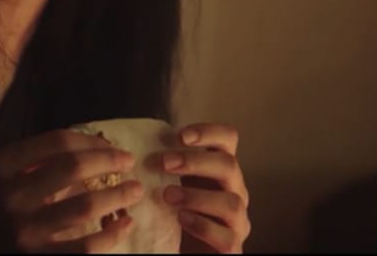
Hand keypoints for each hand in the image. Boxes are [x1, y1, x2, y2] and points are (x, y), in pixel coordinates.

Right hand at [0, 129, 144, 252]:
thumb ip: (30, 159)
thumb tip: (88, 145)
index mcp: (0, 166)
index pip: (56, 142)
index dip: (90, 140)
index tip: (110, 142)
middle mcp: (11, 196)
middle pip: (73, 168)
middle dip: (109, 161)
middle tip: (129, 161)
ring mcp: (25, 231)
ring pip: (84, 207)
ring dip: (118, 195)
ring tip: (135, 191)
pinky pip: (85, 247)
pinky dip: (111, 235)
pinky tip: (124, 226)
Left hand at [158, 123, 250, 253]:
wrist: (182, 249)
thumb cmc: (176, 213)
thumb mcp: (172, 184)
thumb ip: (166, 166)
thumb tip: (140, 144)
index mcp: (221, 170)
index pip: (228, 140)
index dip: (209, 132)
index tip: (181, 135)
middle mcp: (235, 191)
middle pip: (229, 166)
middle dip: (196, 161)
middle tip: (164, 163)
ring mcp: (237, 221)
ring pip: (232, 202)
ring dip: (197, 196)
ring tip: (168, 195)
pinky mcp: (232, 248)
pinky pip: (226, 237)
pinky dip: (202, 225)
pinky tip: (181, 219)